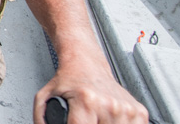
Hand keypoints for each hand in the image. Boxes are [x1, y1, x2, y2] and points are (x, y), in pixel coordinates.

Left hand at [34, 65, 148, 123]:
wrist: (85, 62)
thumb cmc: (68, 78)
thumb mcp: (45, 95)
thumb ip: (41, 117)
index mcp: (87, 101)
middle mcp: (109, 104)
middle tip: (84, 120)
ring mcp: (126, 109)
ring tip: (96, 119)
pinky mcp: (139, 111)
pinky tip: (109, 120)